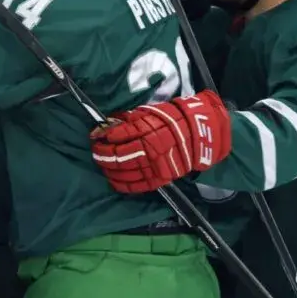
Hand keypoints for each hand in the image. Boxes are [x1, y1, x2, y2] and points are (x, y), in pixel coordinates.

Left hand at [90, 90, 231, 193]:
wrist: (201, 133)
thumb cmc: (173, 119)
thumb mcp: (150, 113)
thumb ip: (130, 120)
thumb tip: (109, 124)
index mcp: (146, 130)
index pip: (117, 135)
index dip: (102, 137)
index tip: (95, 137)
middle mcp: (148, 148)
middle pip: (117, 155)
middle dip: (102, 155)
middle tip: (96, 153)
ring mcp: (155, 165)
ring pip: (124, 171)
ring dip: (109, 169)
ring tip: (102, 166)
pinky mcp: (161, 178)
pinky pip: (138, 185)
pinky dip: (122, 184)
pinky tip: (113, 181)